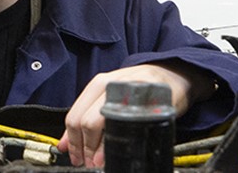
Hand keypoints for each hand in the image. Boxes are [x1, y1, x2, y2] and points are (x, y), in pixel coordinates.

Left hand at [58, 62, 215, 166]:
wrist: (172, 75)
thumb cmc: (139, 88)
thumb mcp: (109, 97)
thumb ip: (86, 117)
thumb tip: (64, 144)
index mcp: (99, 84)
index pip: (75, 116)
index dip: (73, 141)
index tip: (75, 156)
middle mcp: (113, 85)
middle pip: (87, 122)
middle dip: (85, 148)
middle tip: (88, 162)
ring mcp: (132, 92)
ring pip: (107, 124)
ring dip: (100, 148)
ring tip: (101, 161)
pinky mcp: (150, 101)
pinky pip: (132, 125)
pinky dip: (122, 142)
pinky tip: (122, 150)